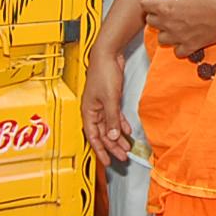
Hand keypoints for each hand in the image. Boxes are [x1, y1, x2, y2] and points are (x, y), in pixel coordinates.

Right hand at [80, 47, 133, 164]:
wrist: (108, 54)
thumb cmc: (103, 72)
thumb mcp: (110, 99)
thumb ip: (111, 119)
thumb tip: (113, 136)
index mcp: (88, 111)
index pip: (93, 137)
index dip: (100, 150)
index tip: (107, 161)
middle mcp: (94, 110)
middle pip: (103, 134)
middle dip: (113, 147)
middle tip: (123, 157)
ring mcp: (102, 105)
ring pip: (110, 126)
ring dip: (118, 137)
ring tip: (127, 147)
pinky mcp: (110, 99)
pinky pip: (114, 117)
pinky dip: (120, 124)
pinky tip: (127, 131)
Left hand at [139, 0, 215, 57]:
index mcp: (165, 5)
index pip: (144, 4)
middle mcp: (169, 23)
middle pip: (151, 21)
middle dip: (156, 14)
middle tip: (166, 9)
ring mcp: (179, 36)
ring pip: (161, 39)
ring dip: (165, 31)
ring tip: (174, 25)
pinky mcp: (192, 46)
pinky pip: (178, 52)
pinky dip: (179, 46)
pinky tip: (185, 38)